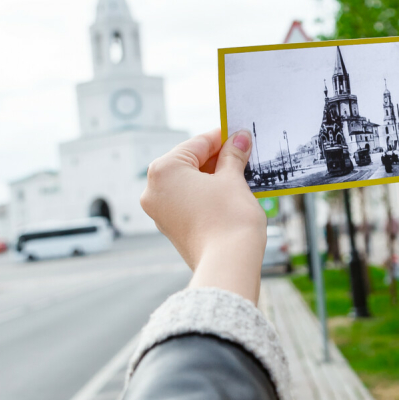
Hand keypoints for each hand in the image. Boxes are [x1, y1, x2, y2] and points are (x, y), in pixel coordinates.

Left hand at [141, 129, 265, 301]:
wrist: (228, 265)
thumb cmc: (229, 219)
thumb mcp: (233, 179)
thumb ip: (233, 156)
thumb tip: (239, 138)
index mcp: (164, 170)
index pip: (197, 143)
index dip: (223, 137)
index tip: (240, 134)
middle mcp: (154, 189)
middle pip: (190, 162)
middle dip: (218, 158)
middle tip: (244, 154)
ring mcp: (160, 211)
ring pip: (189, 183)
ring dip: (214, 176)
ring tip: (242, 174)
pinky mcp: (171, 227)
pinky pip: (189, 200)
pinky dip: (207, 194)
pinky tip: (230, 192)